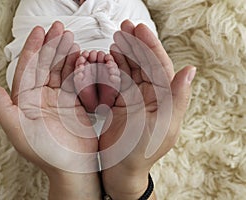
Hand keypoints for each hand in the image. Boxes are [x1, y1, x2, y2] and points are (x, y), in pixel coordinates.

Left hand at [0, 22, 100, 199]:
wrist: (73, 165)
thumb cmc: (46, 152)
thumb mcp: (19, 132)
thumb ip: (3, 108)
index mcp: (26, 101)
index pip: (28, 69)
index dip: (34, 48)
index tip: (41, 32)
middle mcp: (40, 97)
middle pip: (45, 65)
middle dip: (52, 45)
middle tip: (61, 28)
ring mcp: (58, 98)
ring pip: (60, 70)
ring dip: (65, 53)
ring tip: (71, 38)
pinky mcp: (74, 102)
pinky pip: (75, 80)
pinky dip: (78, 68)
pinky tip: (81, 56)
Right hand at [99, 20, 195, 198]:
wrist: (121, 169)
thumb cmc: (142, 151)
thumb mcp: (162, 125)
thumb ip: (176, 97)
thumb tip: (190, 69)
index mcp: (163, 98)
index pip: (158, 65)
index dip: (149, 46)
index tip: (138, 29)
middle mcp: (150, 96)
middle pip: (143, 64)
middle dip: (134, 45)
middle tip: (124, 28)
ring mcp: (133, 98)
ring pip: (128, 70)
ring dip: (122, 55)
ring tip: (114, 41)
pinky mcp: (119, 103)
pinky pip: (115, 82)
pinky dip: (110, 70)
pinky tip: (106, 60)